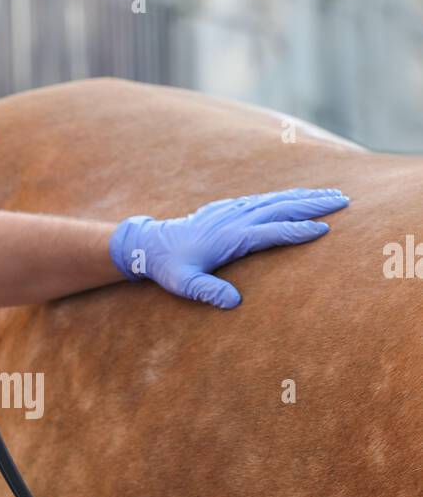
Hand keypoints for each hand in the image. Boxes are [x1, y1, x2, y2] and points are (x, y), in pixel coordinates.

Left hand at [108, 187, 348, 307]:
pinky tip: (300, 196)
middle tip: (343, 201)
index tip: (322, 229)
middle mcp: (234, 219)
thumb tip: (233, 303)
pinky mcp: (229, 208)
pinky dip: (286, 196)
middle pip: (280, 207)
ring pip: (275, 199)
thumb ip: (207, 291)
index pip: (270, 232)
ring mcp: (232, 210)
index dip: (296, 231)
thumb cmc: (169, 268)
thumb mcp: (184, 284)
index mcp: (229, 237)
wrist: (151, 244)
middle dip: (313, 204)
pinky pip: (264, 199)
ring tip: (332, 193)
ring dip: (305, 195)